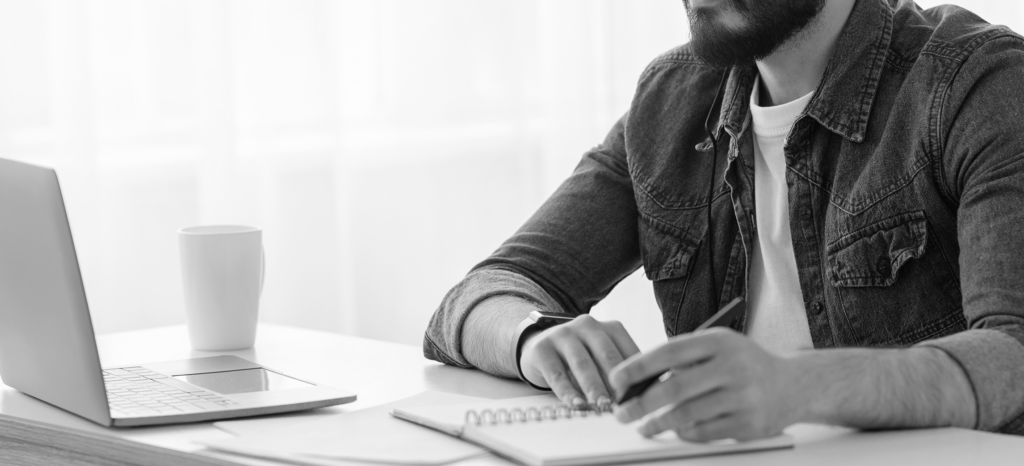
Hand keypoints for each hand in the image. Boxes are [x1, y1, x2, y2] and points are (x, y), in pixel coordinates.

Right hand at [519, 314, 639, 406]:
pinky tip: (576, 404)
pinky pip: (557, 373)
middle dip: (616, 382)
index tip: (642, 396)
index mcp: (610, 328)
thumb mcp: (602, 359)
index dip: (636, 374)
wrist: (540, 346)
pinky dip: (567, 392)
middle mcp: (587, 325)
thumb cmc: (582, 359)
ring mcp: (563, 334)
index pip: (627, 351)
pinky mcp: (542, 348)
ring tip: (602, 406)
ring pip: (582, 363)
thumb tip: (640, 398)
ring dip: (594, 387)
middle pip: (606, 356)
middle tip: (624, 404)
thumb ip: (620, 373)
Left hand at [609, 327, 801, 441]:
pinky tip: (676, 431)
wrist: (794, 386)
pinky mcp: (749, 423)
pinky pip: (705, 432)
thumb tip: (637, 382)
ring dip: (659, 424)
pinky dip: (685, 433)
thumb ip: (683, 358)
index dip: (638, 367)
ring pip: (687, 415)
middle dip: (641, 403)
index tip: (616, 380)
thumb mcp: (718, 348)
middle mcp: (732, 366)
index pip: (669, 351)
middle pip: (675, 388)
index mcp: (719, 342)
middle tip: (622, 413)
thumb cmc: (743, 365)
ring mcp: (743, 396)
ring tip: (644, 426)